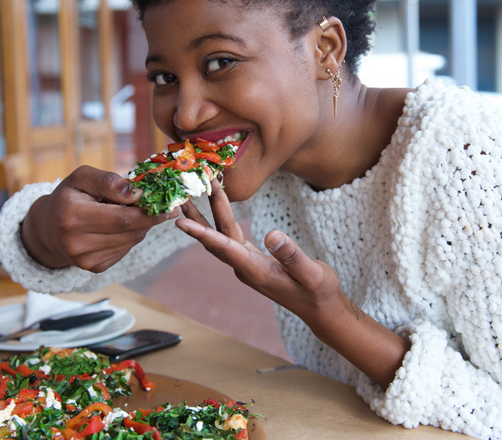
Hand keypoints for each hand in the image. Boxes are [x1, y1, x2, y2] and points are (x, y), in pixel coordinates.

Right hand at [21, 166, 178, 271]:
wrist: (47, 228)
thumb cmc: (68, 197)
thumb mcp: (81, 178)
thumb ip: (108, 181)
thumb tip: (136, 193)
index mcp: (73, 218)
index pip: (122, 219)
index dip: (150, 212)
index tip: (170, 203)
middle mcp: (78, 244)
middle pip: (130, 232)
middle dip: (151, 218)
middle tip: (167, 206)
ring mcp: (86, 261)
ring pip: (131, 241)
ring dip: (141, 226)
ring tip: (135, 211)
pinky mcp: (95, 268)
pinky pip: (125, 249)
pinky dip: (130, 236)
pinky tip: (120, 226)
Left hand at [175, 179, 344, 324]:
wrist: (321, 309)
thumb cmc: (319, 292)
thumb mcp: (312, 274)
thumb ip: (292, 256)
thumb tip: (272, 235)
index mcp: (255, 270)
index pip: (224, 248)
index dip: (202, 233)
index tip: (180, 221)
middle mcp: (245, 268)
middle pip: (216, 239)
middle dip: (200, 216)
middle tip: (184, 193)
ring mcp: (247, 265)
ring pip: (221, 238)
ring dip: (205, 218)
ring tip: (189, 198)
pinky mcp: (252, 261)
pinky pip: (230, 240)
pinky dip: (220, 224)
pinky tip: (217, 212)